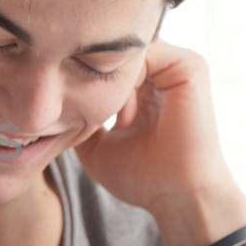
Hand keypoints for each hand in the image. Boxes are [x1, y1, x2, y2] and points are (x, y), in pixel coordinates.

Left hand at [74, 41, 237, 225]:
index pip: (104, 60)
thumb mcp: (95, 147)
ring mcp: (175, 66)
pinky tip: (122, 109)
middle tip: (76, 101)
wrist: (177, 195)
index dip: (79, 73)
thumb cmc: (141, 177)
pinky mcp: (190, 67)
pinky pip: (149, 52)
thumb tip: (54, 105)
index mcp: (141, 87)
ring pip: (127, 50)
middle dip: (89, 71)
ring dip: (108, 78)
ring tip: (107, 116)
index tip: (63, 99)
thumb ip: (79, 122)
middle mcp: (159, 72)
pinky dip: (129, 76)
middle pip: (113, 50)